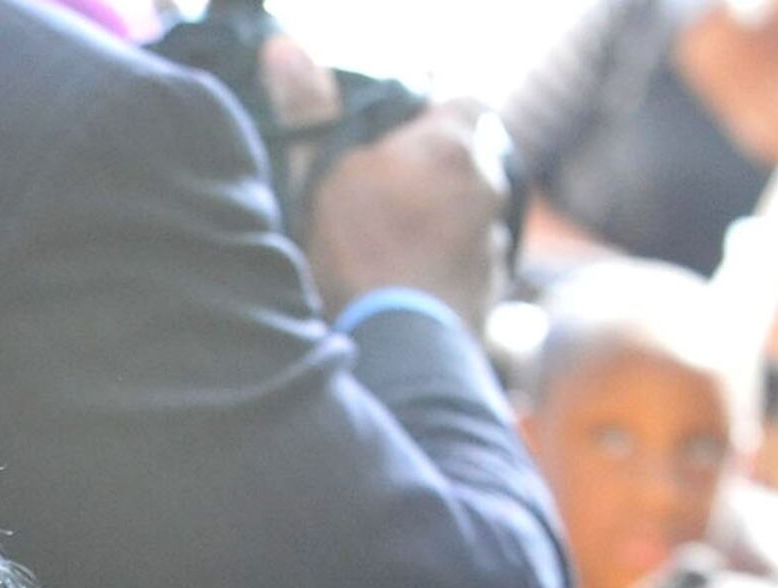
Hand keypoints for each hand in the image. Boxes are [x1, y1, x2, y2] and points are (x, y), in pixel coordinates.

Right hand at [300, 99, 507, 335]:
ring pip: (468, 216)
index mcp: (454, 143)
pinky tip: (404, 287)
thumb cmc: (360, 254)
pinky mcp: (489, 295)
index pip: (464, 102)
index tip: (396, 139)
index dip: (431, 117)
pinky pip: (468, 267)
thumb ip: (307, 110)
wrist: (399, 348)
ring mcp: (494, 244)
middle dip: (432, 173)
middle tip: (382, 194)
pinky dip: (442, 269)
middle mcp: (488, 186)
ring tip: (390, 247)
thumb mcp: (320, 173)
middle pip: (466, 161)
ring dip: (440, 224)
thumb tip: (282, 49)